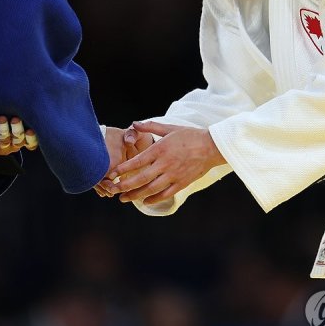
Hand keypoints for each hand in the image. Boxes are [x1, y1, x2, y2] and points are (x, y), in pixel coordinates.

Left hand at [0, 115, 37, 155]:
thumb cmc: (7, 119)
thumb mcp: (16, 117)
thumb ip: (22, 115)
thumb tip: (27, 106)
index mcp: (24, 139)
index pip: (31, 142)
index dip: (31, 138)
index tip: (30, 130)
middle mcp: (14, 145)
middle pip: (18, 140)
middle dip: (17, 130)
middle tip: (15, 119)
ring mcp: (2, 148)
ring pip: (4, 140)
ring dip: (3, 129)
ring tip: (2, 119)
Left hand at [105, 121, 224, 204]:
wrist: (212, 146)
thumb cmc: (190, 136)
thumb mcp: (169, 128)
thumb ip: (150, 127)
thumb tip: (134, 124)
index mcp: (160, 149)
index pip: (137, 161)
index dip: (123, 169)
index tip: (113, 174)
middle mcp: (165, 164)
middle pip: (141, 178)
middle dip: (125, 186)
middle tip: (113, 190)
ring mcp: (173, 175)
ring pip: (151, 189)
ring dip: (136, 195)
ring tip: (124, 199)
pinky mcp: (182, 183)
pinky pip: (165, 194)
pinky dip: (154, 199)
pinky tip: (145, 201)